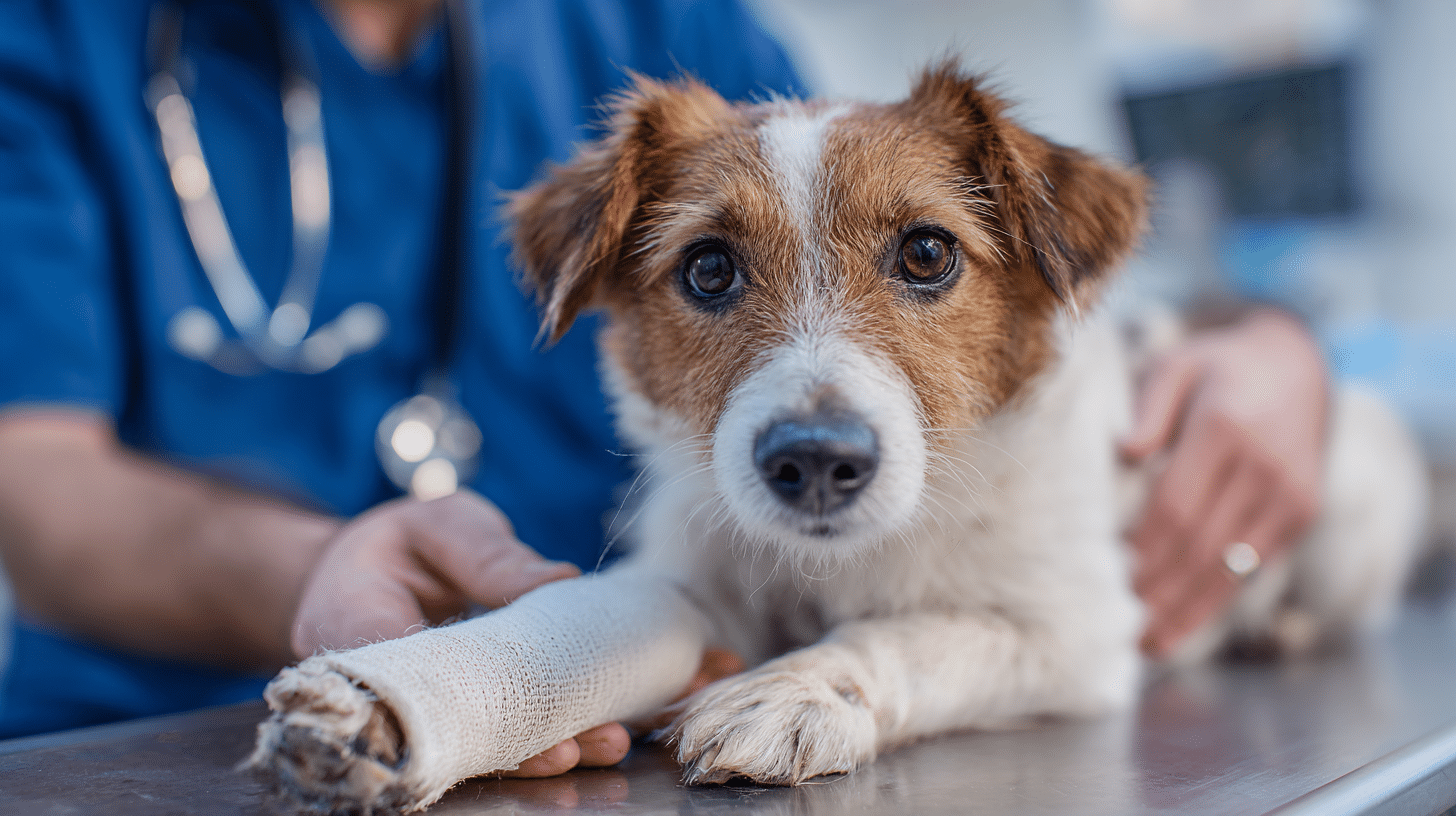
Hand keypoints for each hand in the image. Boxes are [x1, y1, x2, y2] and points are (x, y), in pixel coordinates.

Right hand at [292, 490, 613, 773]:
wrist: (368, 573)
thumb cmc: (405, 544)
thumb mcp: (443, 525)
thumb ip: (488, 553)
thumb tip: (560, 580)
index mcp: (347, 623)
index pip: (409, 680)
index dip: (473, 705)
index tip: (534, 715)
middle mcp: (367, 687)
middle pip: (441, 730)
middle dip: (514, 745)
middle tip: (579, 746)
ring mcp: (403, 714)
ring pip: (466, 748)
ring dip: (536, 754)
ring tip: (601, 745)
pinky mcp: (441, 724)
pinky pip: (483, 740)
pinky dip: (536, 741)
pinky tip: (591, 739)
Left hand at [1121, 309, 1327, 656]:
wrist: (1295, 364)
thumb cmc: (1214, 368)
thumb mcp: (1177, 364)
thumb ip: (1150, 403)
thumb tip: (1126, 451)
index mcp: (1226, 427)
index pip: (1175, 504)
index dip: (1140, 547)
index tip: (1104, 578)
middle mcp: (1264, 465)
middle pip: (1201, 544)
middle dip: (1156, 590)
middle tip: (1114, 627)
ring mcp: (1290, 493)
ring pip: (1230, 566)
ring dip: (1185, 610)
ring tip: (1145, 645)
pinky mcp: (1302, 513)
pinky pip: (1254, 567)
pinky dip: (1215, 600)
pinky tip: (1181, 626)